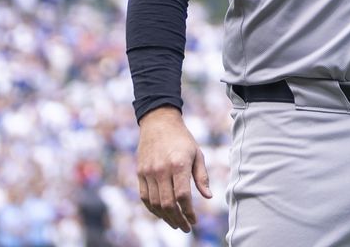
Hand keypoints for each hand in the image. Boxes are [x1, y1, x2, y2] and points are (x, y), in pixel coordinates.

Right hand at [136, 106, 212, 231]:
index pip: (182, 196)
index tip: (194, 221)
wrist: (159, 123)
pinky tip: (162, 214)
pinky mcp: (140, 173)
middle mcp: (161, 170)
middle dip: (177, 220)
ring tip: (175, 224)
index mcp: (178, 164)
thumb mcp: (197, 154)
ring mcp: (148, 172)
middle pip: (167, 203)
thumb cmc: (182, 139)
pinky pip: (145, 197)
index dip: (188, 212)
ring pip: (155, 203)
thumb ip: (201, 176)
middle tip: (186, 228)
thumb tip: (208, 196)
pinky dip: (153, 209)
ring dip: (165, 217)